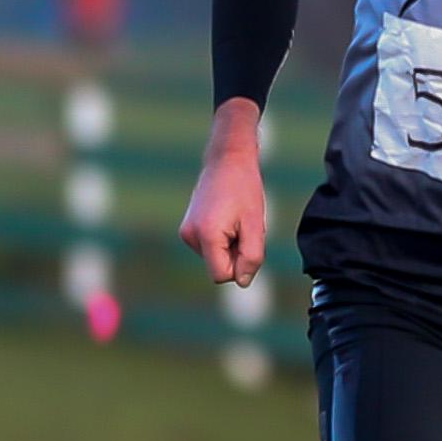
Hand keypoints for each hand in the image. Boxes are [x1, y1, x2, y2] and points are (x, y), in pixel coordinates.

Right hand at [179, 105, 270, 285]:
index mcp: (205, 236)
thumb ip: (251, 257)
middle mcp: (190, 236)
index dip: (240, 264)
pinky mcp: (187, 228)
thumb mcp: (255, 225)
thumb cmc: (245, 189)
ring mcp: (186, 232)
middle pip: (218, 267)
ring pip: (215, 257)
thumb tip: (241, 282)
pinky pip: (210, 247)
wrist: (228, 159)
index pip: (222, 276)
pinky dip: (223, 239)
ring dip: (230, 245)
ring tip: (236, 218)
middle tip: (243, 225)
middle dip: (235, 253)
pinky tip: (228, 217)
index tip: (247, 239)